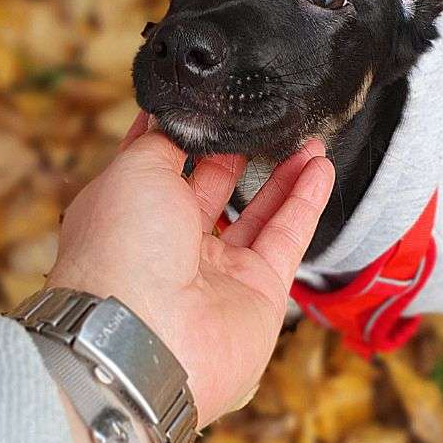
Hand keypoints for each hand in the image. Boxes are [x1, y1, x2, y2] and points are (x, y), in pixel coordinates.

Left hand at [47, 112, 334, 427]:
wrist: (145, 339)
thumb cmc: (122, 251)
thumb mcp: (132, 171)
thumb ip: (163, 142)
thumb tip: (177, 122)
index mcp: (129, 214)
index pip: (159, 166)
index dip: (181, 135)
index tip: (204, 104)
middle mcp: (169, 244)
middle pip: (210, 188)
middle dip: (234, 152)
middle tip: (260, 118)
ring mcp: (215, 272)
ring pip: (256, 211)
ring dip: (282, 173)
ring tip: (306, 137)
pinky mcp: (258, 292)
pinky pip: (287, 236)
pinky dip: (306, 201)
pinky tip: (320, 167)